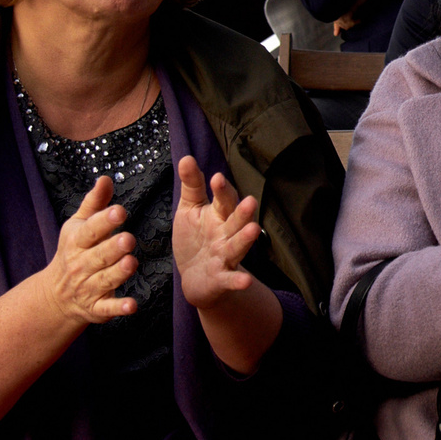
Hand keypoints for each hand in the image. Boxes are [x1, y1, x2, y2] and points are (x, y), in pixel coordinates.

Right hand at [25, 176, 139, 326]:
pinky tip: (133, 305)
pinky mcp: (97, 308)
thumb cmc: (74, 251)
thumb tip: (106, 177)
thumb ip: (94, 203)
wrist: (56, 295)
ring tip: (131, 263)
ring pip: (105, 280)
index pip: (90, 230)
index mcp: (77, 241)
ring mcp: (88, 287)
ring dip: (118, 273)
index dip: (104, 221)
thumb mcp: (78, 225)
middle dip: (112, 248)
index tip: (119, 211)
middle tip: (128, 239)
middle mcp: (81, 265)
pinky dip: (119, 308)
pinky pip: (108, 308)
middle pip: (98, 256)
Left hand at [173, 155, 262, 307]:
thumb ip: (192, 185)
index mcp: (218, 215)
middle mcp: (226, 234)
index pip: (223, 200)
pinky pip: (230, 279)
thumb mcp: (189, 209)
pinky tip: (246, 282)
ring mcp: (226, 256)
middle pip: (236, 221)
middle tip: (250, 201)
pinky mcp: (222, 278)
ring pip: (237, 246)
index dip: (221, 190)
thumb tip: (186, 157)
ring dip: (245, 239)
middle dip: (242, 212)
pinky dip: (237, 281)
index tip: (216, 178)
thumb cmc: (195, 239)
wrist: (196, 278)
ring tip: (253, 230)